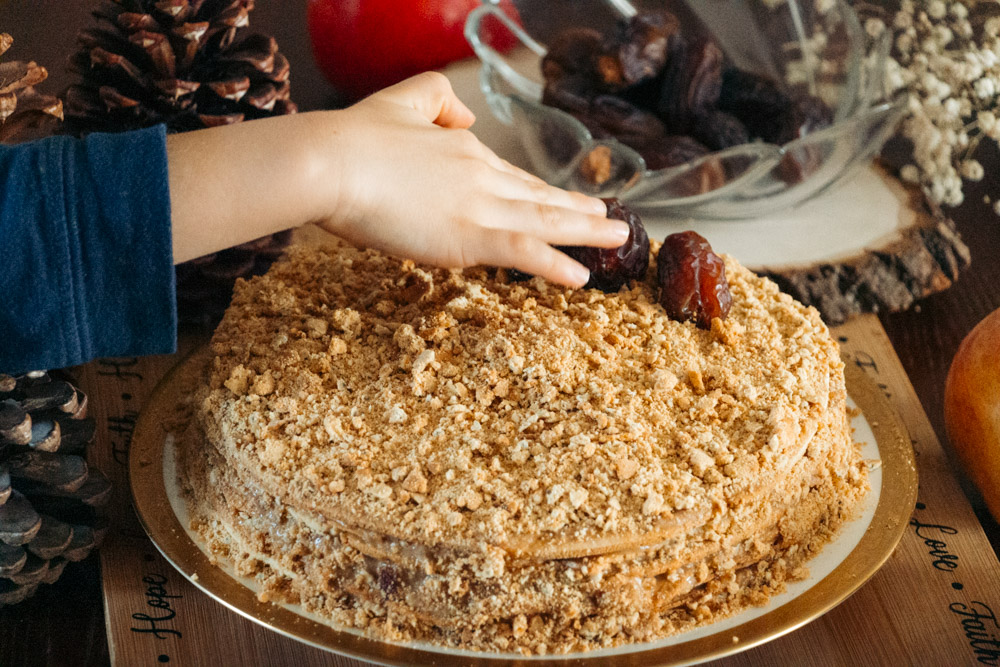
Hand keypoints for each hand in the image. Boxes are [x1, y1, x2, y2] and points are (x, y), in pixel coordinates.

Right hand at [313, 72, 628, 286]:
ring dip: (585, 231)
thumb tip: (465, 120)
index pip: (512, 176)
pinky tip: (581, 276)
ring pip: (545, 221)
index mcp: (464, 148)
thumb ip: (438, 100)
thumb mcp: (400, 99)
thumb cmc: (353, 138)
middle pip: (539, 197)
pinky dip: (556, 265)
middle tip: (610, 219)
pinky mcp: (469, 237)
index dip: (542, 191)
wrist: (331, 163)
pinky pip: (525, 252)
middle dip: (578, 210)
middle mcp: (482, 175)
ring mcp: (480, 206)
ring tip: (618, 238)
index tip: (565, 201)